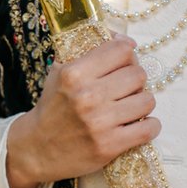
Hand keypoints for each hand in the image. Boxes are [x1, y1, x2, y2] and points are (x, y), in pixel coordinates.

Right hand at [4, 37, 159, 187]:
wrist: (36, 149)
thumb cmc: (52, 108)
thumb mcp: (59, 73)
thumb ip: (86, 52)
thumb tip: (122, 38)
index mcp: (74, 73)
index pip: (122, 50)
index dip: (127, 53)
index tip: (125, 60)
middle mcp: (87, 96)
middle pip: (138, 75)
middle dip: (135, 79)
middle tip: (127, 87)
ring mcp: (100, 122)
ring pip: (147, 100)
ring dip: (143, 102)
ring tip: (132, 106)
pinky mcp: (109, 145)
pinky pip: (148, 129)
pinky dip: (150, 126)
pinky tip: (139, 124)